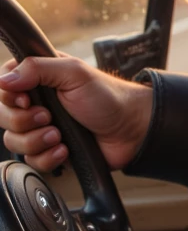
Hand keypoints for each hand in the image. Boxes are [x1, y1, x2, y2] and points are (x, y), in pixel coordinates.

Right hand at [0, 54, 152, 171]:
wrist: (131, 130)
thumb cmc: (108, 97)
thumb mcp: (73, 73)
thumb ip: (37, 68)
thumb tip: (6, 79)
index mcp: (38, 78)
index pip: (2, 87)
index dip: (9, 98)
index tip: (27, 100)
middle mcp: (35, 103)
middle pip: (2, 117)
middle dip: (23, 121)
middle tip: (48, 117)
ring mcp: (41, 129)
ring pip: (13, 142)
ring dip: (37, 140)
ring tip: (60, 134)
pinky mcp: (49, 151)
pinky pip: (32, 161)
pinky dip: (49, 157)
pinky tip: (66, 149)